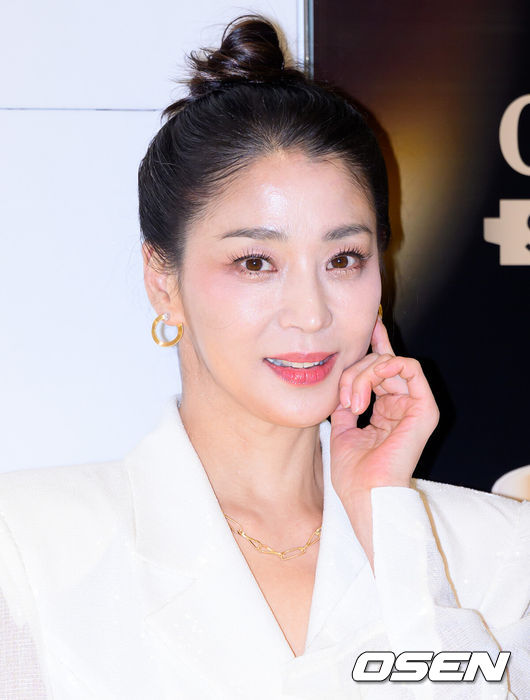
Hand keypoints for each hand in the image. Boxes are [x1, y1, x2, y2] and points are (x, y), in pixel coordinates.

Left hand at [330, 317, 439, 501]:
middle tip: (343, 397)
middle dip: (355, 370)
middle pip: (380, 363)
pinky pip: (407, 367)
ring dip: (363, 374)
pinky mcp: (424, 408)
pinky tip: (367, 387)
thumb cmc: (353, 473)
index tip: (366, 324)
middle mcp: (404, 406)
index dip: (375, 345)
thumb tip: (341, 385)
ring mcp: (416, 406)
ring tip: (351, 400)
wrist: (365, 494)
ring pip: (390, 362)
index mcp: (388, 412)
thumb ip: (346, 404)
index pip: (383, 370)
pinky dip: (384, 367)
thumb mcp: (341, 430)